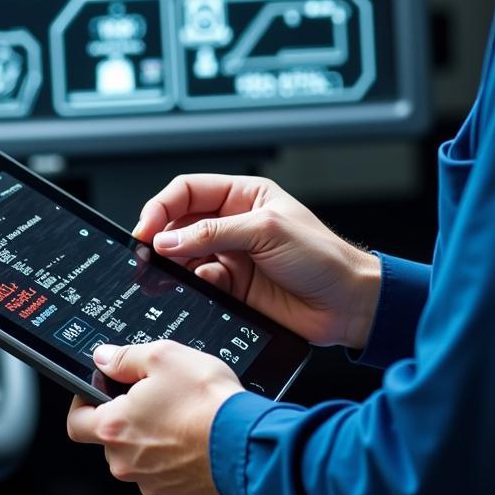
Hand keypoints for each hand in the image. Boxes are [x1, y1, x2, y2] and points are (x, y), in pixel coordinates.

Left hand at [67, 341, 242, 494]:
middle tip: (155, 394)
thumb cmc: (207, 400)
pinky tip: (193, 437)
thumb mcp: (164, 356)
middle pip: (112, 437)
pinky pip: (164, 472)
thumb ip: (126, 357)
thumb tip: (104, 358)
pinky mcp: (176, 494)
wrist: (245, 440)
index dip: (83, 401)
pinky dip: (173, 456)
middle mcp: (126, 461)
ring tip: (182, 414)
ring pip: (139, 455)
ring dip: (152, 437)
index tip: (98, 389)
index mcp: (115, 427)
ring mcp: (150, 482)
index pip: (76, 422)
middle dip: (128, 416)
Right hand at [134, 173, 381, 348]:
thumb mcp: (266, 231)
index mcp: (244, 196)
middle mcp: (234, 223)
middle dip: (161, 236)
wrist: (348, 304)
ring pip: (185, 256)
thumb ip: (214, 233)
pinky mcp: (233, 288)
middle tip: (145, 252)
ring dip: (171, 265)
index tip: (147, 227)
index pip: (189, 190)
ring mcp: (232, 256)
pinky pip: (199, 284)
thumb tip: (169, 238)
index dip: (163, 206)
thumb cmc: (323, 257)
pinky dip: (190, 287)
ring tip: (159, 274)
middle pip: (181, 223)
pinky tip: (193, 290)